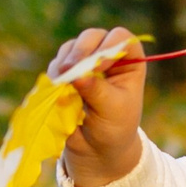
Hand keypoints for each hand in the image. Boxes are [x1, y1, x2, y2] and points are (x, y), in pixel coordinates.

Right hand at [56, 26, 146, 186]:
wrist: (97, 149)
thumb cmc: (115, 128)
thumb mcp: (111, 110)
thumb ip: (96, 90)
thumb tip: (77, 75)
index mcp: (130, 61)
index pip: (120, 39)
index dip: (108, 47)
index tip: (97, 67)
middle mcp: (108, 56)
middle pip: (92, 37)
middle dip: (80, 51)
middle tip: (69, 69)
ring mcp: (86, 62)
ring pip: (71, 48)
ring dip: (65, 63)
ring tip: (62, 83)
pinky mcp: (67, 72)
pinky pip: (57, 64)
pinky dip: (55, 73)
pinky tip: (57, 88)